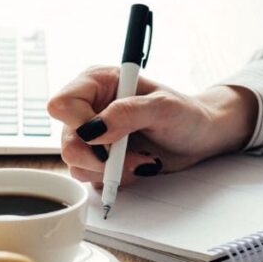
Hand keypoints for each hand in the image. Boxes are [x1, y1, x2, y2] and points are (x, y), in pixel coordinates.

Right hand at [46, 66, 256, 187]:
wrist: (200, 137)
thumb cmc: (186, 114)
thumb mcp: (163, 107)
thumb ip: (127, 113)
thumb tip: (93, 130)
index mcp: (97, 83)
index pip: (62, 104)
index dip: (80, 124)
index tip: (108, 135)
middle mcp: (89, 108)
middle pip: (66, 140)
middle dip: (99, 156)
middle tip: (128, 157)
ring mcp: (92, 135)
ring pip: (75, 163)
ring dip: (110, 169)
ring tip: (141, 160)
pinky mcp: (99, 158)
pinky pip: (90, 177)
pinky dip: (114, 178)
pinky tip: (137, 167)